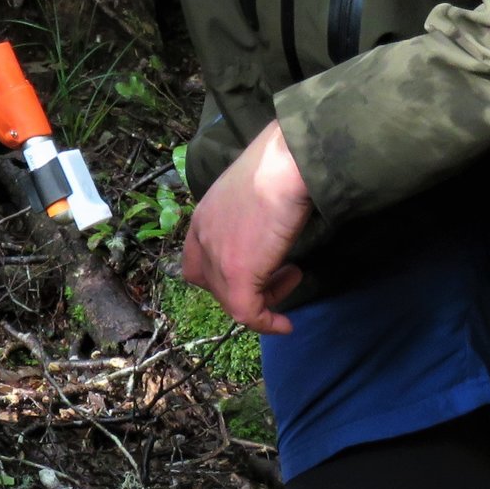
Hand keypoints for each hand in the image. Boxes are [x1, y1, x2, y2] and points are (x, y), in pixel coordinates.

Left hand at [180, 121, 311, 335]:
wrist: (288, 163)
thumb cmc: (280, 164)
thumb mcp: (255, 188)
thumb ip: (250, 210)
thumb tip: (269, 218)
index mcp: (203, 217)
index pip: (196, 258)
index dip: (221, 273)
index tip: (257, 268)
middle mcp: (202, 238)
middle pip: (213, 282)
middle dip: (248, 284)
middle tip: (283, 272)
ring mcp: (216, 258)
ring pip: (231, 298)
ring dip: (264, 298)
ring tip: (293, 278)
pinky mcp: (236, 276)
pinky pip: (247, 313)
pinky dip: (267, 323)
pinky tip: (286, 324)